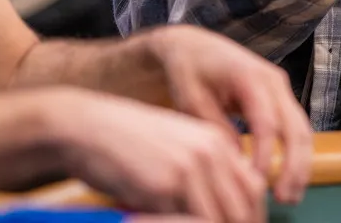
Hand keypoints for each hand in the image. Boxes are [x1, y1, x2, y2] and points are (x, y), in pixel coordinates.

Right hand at [54, 89, 266, 222]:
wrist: (86, 128)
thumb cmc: (128, 144)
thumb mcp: (176, 150)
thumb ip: (205, 173)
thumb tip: (225, 212)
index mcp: (217, 143)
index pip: (254, 189)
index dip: (252, 217)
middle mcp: (210, 153)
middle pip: (242, 208)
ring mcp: (189, 168)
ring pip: (216, 219)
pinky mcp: (165, 184)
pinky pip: (182, 222)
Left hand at [142, 26, 312, 203]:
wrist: (195, 46)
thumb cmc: (189, 71)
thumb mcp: (192, 99)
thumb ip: (215, 128)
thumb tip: (236, 163)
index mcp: (251, 77)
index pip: (266, 122)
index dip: (264, 154)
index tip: (255, 183)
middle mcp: (274, 81)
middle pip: (296, 127)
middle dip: (294, 165)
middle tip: (284, 198)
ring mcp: (281, 88)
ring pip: (302, 129)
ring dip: (301, 164)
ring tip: (291, 196)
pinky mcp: (280, 98)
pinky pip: (295, 128)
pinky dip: (295, 155)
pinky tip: (289, 179)